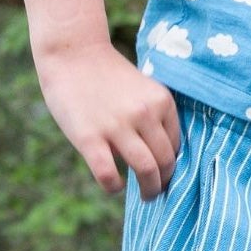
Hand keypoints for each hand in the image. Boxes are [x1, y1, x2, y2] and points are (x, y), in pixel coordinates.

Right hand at [34, 40, 180, 196]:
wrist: (73, 54)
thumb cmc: (108, 75)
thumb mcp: (143, 89)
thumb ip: (154, 117)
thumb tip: (161, 157)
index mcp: (161, 101)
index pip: (177, 145)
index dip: (173, 163)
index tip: (165, 172)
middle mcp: (144, 114)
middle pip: (166, 161)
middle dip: (164, 181)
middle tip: (157, 190)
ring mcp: (117, 126)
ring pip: (146, 171)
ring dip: (149, 190)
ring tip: (146, 196)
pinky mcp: (90, 138)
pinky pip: (109, 175)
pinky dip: (114, 187)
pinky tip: (113, 186)